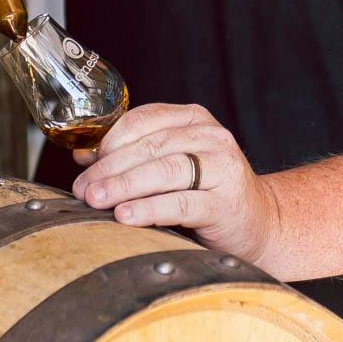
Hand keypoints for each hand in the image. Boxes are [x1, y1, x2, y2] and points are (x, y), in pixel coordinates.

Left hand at [71, 103, 282, 265]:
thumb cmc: (208, 193)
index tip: (83, 164)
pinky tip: (126, 216)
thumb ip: (135, 157)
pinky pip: (181, 203)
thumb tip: (84, 157)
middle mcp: (211, 137)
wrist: (260, 222)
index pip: (144, 120)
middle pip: (151, 146)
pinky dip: (149, 209)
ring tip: (96, 200)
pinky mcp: (226, 203)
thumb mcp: (173, 166)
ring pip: (165, 170)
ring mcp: (222, 168)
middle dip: (109, 168)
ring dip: (124, 186)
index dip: (109, 140)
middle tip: (82, 189)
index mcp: (194, 119)